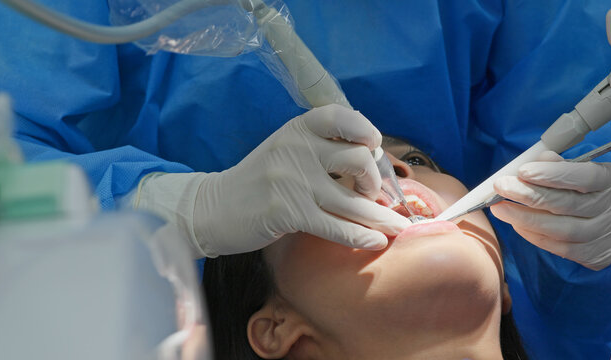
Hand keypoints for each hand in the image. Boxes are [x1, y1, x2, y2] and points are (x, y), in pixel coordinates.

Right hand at [135, 104, 409, 255]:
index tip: (374, 146)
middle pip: (358, 158)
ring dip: (380, 216)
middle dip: (373, 180)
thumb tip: (371, 158)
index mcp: (297, 129)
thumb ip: (319, 148)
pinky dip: (361, 236)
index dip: (364, 129)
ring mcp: (293, 181)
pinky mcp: (289, 213)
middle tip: (371, 194)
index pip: (340, 116)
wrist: (214, 208)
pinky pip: (337, 226)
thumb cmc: (258, 181)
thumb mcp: (285, 150)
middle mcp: (297, 149)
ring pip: (353, 199)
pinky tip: (375, 241)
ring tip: (396, 227)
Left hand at [490, 151, 610, 269]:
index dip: (551, 174)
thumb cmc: (593, 189)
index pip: (583, 177)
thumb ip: (560, 165)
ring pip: (562, 230)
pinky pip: (560, 248)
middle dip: (529, 195)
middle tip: (500, 187)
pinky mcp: (597, 256)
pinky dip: (534, 236)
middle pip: (567, 204)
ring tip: (500, 209)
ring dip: (525, 219)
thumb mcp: (584, 168)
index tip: (522, 171)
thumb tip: (536, 161)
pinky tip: (517, 225)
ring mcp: (608, 236)